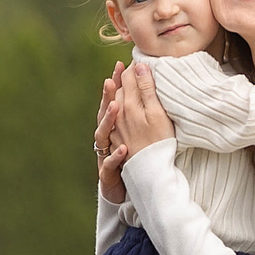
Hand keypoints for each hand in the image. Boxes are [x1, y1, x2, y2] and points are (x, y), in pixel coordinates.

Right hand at [94, 72, 128, 203]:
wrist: (125, 189)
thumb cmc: (133, 157)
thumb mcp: (138, 132)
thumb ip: (141, 111)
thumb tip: (151, 86)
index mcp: (116, 125)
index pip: (115, 99)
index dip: (116, 83)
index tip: (120, 65)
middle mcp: (108, 136)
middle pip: (105, 113)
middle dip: (107, 97)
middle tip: (111, 80)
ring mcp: (105, 152)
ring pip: (103, 134)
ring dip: (108, 120)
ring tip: (115, 107)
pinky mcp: (108, 172)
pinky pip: (109, 163)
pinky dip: (115, 156)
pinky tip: (123, 149)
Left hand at [114, 60, 176, 153]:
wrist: (149, 170)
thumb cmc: (159, 142)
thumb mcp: (157, 113)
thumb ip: (146, 89)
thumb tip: (139, 66)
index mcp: (129, 104)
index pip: (129, 77)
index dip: (134, 66)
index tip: (141, 59)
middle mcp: (119, 112)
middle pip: (120, 88)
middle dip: (125, 75)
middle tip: (130, 64)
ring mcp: (115, 125)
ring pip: (115, 101)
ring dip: (117, 89)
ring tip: (120, 78)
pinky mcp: (115, 137)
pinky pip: (112, 117)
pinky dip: (115, 107)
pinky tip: (119, 105)